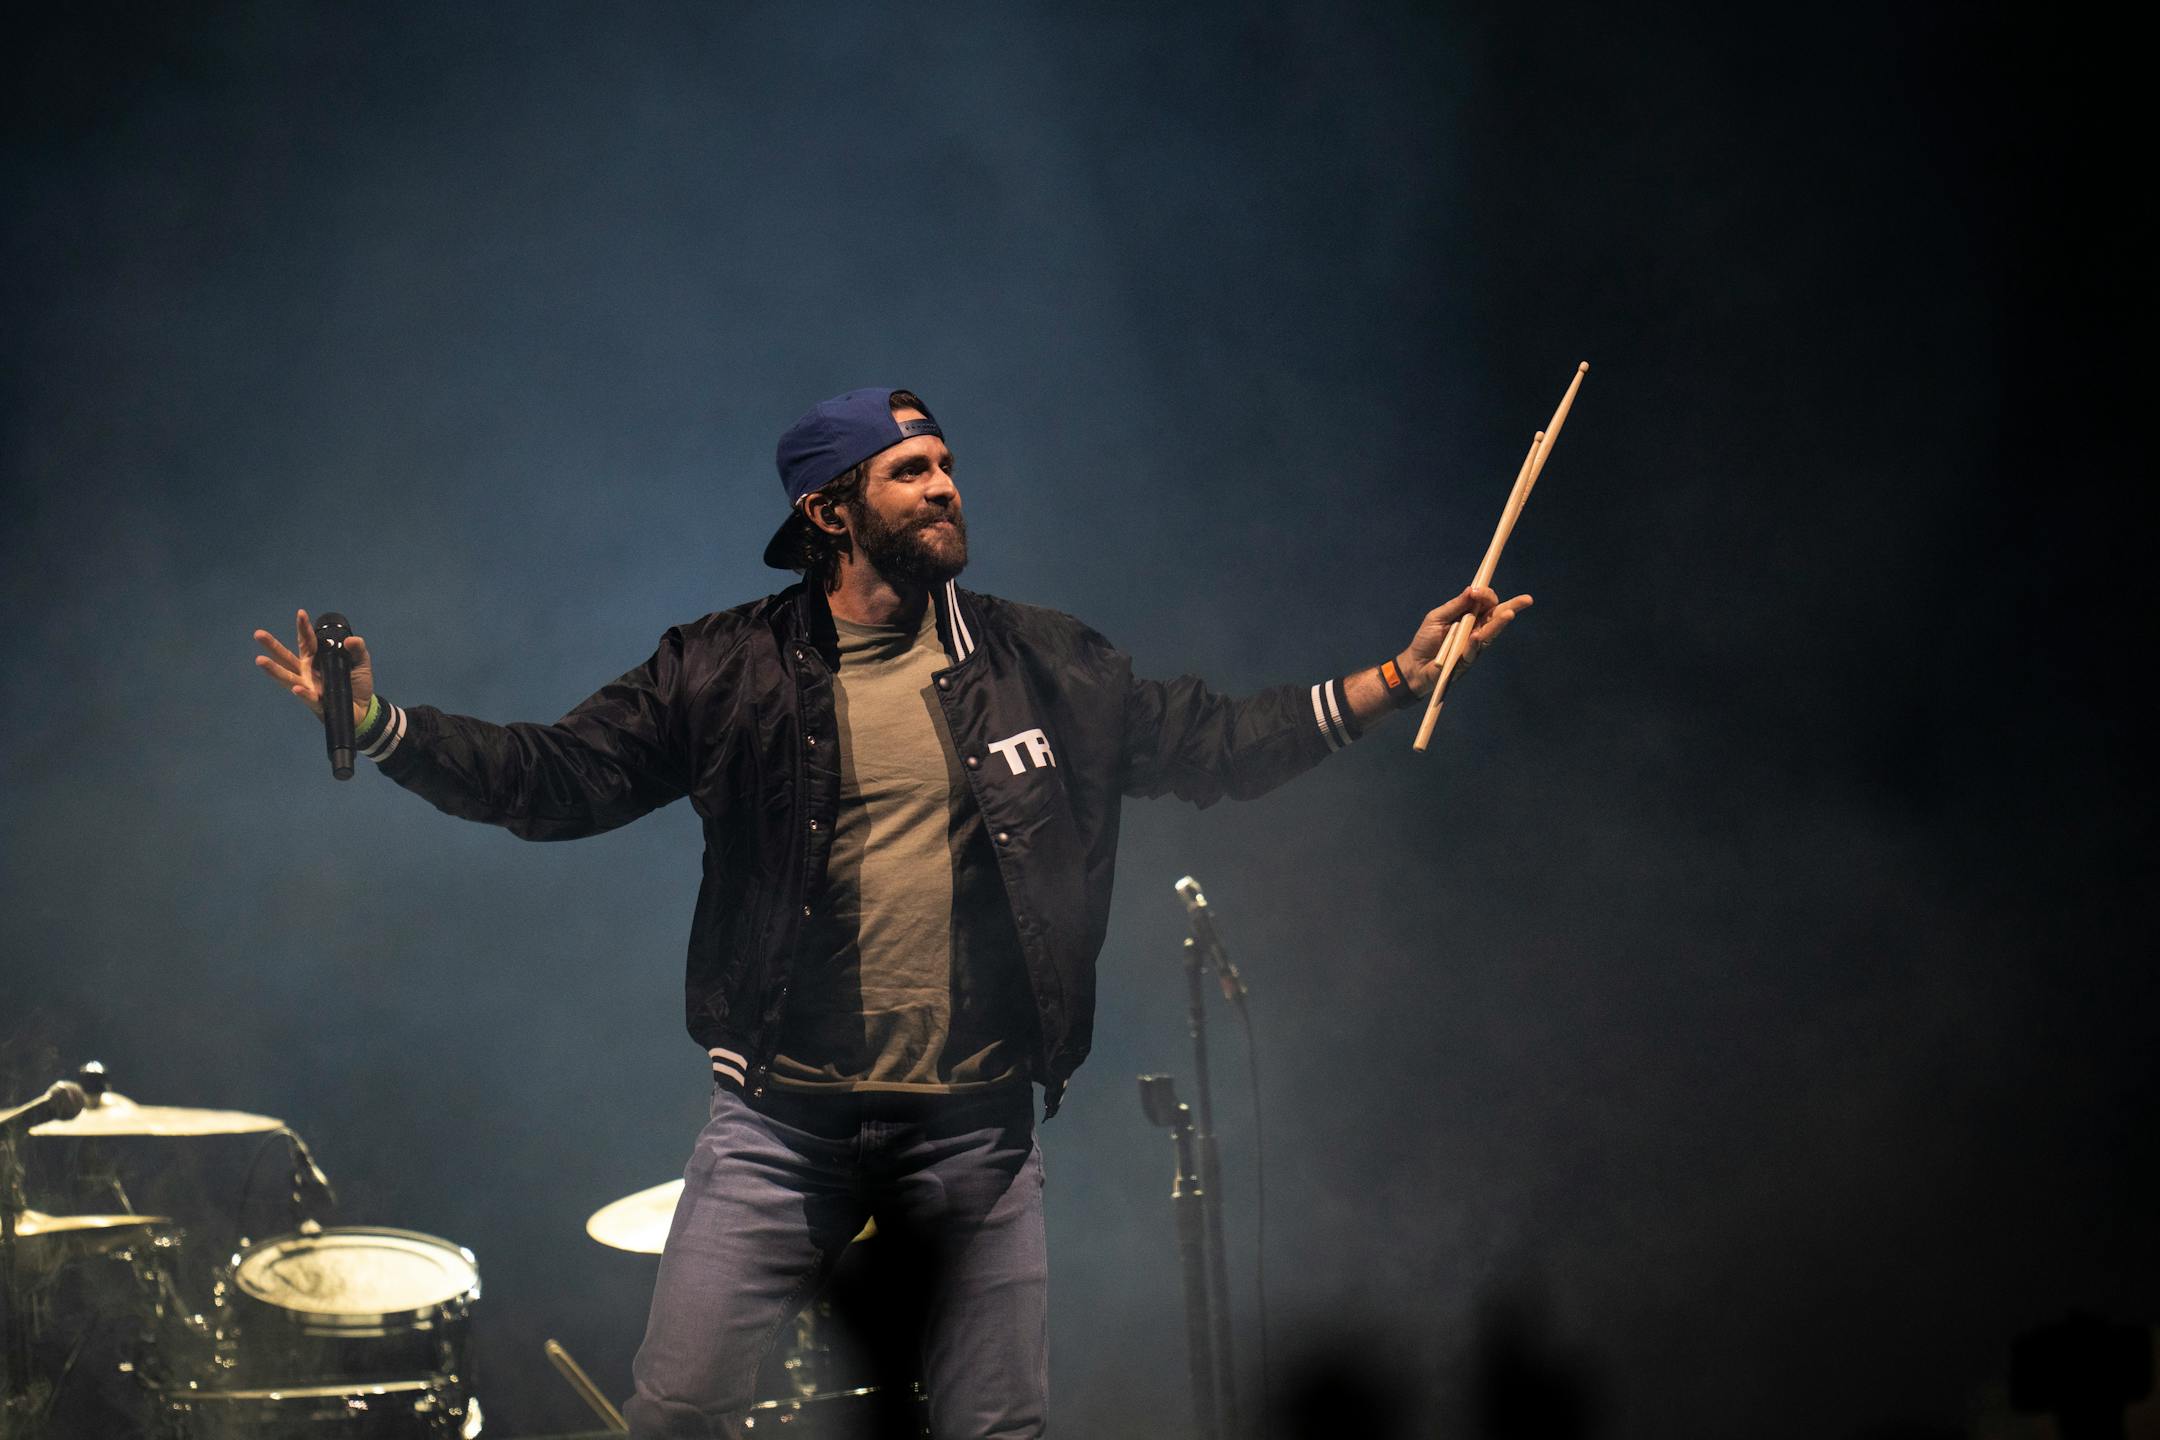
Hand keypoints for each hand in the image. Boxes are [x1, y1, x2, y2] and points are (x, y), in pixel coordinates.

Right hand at [253, 608, 374, 727]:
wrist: (363, 709)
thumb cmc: (356, 683)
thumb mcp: (361, 662)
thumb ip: (358, 649)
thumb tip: (351, 639)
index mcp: (316, 659)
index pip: (307, 641)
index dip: (303, 628)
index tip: (301, 613)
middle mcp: (307, 672)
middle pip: (286, 657)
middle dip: (272, 646)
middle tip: (258, 634)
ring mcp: (308, 687)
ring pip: (288, 678)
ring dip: (274, 670)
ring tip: (260, 660)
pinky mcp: (317, 703)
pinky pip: (308, 698)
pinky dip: (302, 693)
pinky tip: (296, 688)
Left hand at [1397, 585, 1532, 694]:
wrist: (1415, 665)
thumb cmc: (1426, 639)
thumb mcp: (1437, 617)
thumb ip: (1454, 605)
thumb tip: (1472, 589)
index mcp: (1470, 616)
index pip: (1485, 603)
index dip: (1485, 594)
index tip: (1478, 590)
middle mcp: (1476, 629)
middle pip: (1497, 616)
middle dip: (1512, 607)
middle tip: (1528, 599)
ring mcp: (1474, 646)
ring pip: (1489, 633)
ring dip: (1499, 623)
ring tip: (1509, 614)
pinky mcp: (1467, 661)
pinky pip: (1473, 650)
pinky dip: (1474, 643)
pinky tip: (1476, 636)